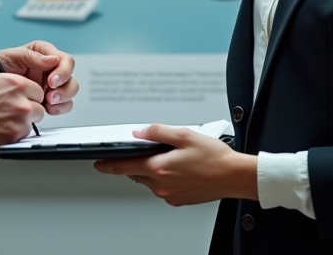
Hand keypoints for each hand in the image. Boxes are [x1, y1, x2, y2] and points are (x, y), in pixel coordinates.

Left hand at [0, 40, 78, 115]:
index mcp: (41, 54)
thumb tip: (51, 60)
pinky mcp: (49, 100)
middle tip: (50, 96)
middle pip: (69, 74)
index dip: (61, 69)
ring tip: (48, 103)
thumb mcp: (9, 57)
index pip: (61, 58)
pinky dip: (59, 108)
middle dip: (64, 86)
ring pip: (70, 89)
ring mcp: (50, 85)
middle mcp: (49, 68)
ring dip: (63, 97)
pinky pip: (64, 104)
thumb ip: (29, 56)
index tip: (52, 80)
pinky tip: (49, 109)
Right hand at [0, 58, 45, 162]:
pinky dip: (11, 136)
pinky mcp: (9, 144)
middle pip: (38, 108)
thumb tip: (16, 60)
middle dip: (26, 107)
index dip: (27, 92)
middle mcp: (20, 106)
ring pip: (30, 125)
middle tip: (6, 108)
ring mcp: (16, 127)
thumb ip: (1, 61)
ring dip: (20, 123)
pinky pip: (20, 140)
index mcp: (14, 85)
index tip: (16, 95)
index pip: (38, 89)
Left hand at [93, 124, 258, 205]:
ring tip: (175, 157)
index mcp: (159, 168)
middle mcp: (161, 185)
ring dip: (154, 169)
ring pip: (151, 180)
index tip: (98, 163)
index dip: (109, 164)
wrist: (234, 176)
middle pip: (138, 172)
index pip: (125, 166)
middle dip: (139, 161)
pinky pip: (163, 188)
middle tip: (153, 150)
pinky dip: (165, 177)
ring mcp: (169, 195)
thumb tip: (139, 132)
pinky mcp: (178, 200)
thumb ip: (158, 132)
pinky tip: (181, 168)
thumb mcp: (185, 135)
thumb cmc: (215, 157)